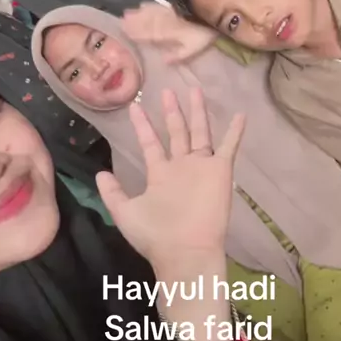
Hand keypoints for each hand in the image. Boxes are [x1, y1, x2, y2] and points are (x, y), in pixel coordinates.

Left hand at [96, 88, 244, 273]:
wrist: (185, 251)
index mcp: (159, 175)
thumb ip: (113, 192)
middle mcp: (180, 167)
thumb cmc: (155, 235)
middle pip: (176, 132)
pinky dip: (235, 132)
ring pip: (199, 132)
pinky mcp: (220, 171)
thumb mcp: (125, 213)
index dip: (143, 125)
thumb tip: (100, 173)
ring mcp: (201, 167)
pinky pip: (229, 147)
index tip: (135, 106)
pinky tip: (240, 114)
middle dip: (171, 112)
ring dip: (197, 112)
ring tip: (194, 89)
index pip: (150, 144)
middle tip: (166, 90)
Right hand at [122, 3, 215, 63]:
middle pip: (145, 23)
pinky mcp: (173, 4)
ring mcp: (167, 11)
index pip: (148, 35)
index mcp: (166, 34)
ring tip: (126, 15)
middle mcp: (163, 22)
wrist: (211, 7)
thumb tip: (163, 60)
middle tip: (120, 23)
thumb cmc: (203, 32)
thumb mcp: (193, 47)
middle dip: (133, 24)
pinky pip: (157, 5)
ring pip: (149, 14)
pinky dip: (148, 6)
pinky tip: (143, 5)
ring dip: (137, 15)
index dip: (137, 34)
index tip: (125, 33)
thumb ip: (178, 55)